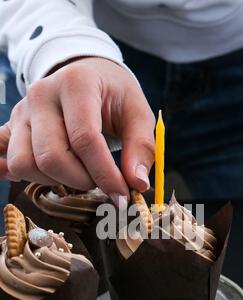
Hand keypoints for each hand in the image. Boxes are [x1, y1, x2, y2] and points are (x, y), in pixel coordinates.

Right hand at [0, 57, 155, 204]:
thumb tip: (137, 184)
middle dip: (81, 180)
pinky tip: (38, 176)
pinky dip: (13, 173)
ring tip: (77, 173)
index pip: (85, 140)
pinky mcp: (12, 126)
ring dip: (54, 180)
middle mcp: (42, 95)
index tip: (121, 194)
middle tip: (100, 181)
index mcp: (76, 84)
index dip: (104, 175)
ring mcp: (22, 112)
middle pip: (51, 157)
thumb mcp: (138, 113)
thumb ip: (141, 148)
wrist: (86, 73)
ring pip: (24, 163)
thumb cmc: (113, 94)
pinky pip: (2, 156)